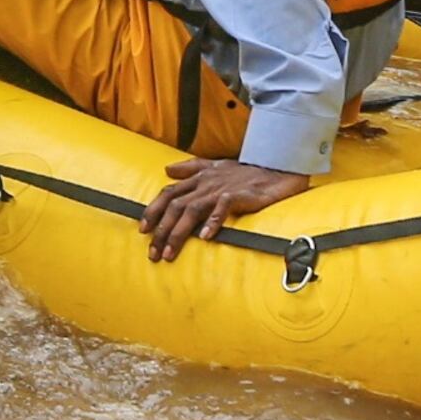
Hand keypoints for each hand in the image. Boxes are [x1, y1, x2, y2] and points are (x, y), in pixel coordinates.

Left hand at [142, 157, 312, 262]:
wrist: (277, 170)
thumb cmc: (246, 172)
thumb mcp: (216, 166)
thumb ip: (191, 168)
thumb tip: (168, 169)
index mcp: (199, 178)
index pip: (169, 193)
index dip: (153, 210)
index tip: (143, 230)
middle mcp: (206, 183)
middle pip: (175, 206)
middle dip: (161, 230)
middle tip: (153, 252)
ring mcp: (221, 189)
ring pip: (192, 210)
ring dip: (179, 233)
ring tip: (170, 253)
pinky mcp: (240, 195)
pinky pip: (223, 208)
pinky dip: (212, 222)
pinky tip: (204, 238)